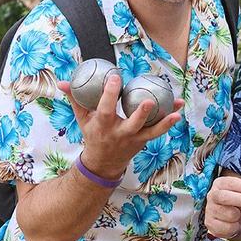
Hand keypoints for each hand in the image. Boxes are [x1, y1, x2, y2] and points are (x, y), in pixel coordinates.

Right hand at [56, 77, 181, 179]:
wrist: (103, 163)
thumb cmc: (93, 134)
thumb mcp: (82, 119)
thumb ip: (75, 99)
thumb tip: (63, 82)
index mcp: (103, 126)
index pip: (105, 109)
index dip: (109, 94)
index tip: (116, 77)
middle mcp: (119, 134)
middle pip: (132, 124)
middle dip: (140, 113)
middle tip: (149, 100)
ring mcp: (134, 139)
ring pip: (151, 131)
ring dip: (164, 122)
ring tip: (176, 110)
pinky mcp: (144, 141)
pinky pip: (157, 132)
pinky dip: (168, 123)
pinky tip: (177, 111)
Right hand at [205, 174, 240, 240]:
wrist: (229, 219)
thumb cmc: (239, 203)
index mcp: (220, 184)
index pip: (231, 183)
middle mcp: (212, 196)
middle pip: (225, 197)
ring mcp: (210, 210)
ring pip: (229, 214)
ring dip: (240, 216)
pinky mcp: (211, 224)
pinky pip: (227, 227)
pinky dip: (235, 226)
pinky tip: (235, 223)